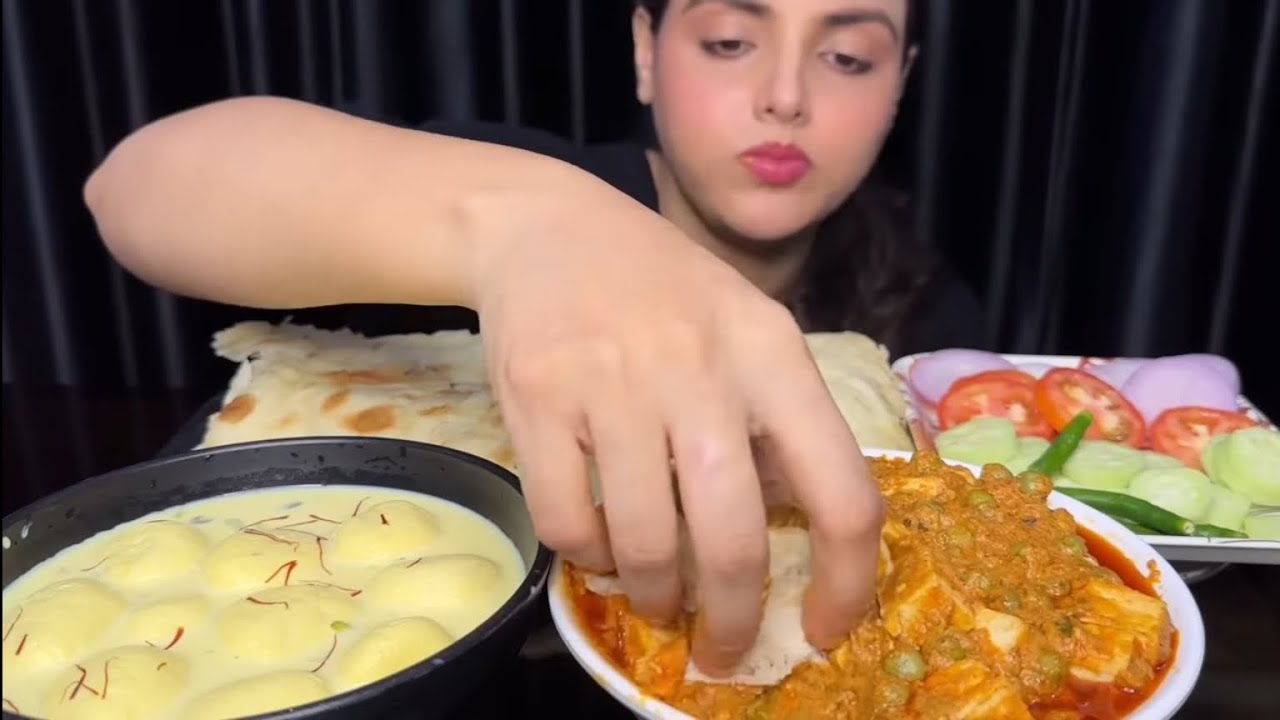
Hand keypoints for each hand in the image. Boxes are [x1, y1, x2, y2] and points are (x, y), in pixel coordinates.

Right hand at [472, 191, 884, 674]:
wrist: (546, 225)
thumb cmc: (661, 286)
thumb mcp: (745, 325)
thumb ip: (776, 416)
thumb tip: (796, 529)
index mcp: (771, 352)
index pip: (842, 490)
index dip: (845, 582)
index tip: (824, 629)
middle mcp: (700, 368)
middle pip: (733, 538)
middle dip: (733, 618)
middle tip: (723, 647)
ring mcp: (612, 382)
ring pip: (644, 542)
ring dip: (655, 594)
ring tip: (657, 598)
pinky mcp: (537, 399)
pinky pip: (566, 522)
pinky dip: (586, 557)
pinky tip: (596, 546)